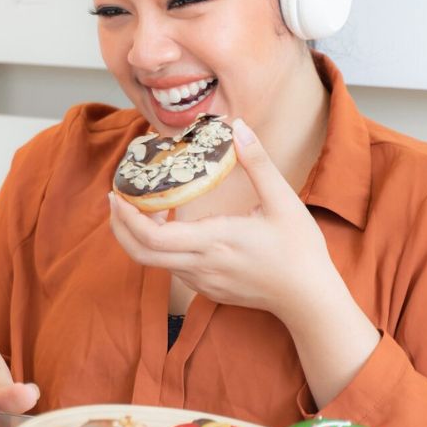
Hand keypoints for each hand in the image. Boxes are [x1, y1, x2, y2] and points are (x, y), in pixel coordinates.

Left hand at [108, 119, 338, 320]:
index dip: (128, 219)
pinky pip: (174, 268)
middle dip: (120, 226)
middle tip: (116, 199)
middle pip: (141, 254)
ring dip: (141, 236)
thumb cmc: (299, 250)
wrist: (309, 299)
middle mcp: (201, 266)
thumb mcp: (283, 201)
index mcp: (214, 242)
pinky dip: (161, 248)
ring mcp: (202, 282)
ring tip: (141, 206)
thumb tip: (238, 126)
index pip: (153, 238)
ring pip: (155, 262)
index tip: (118, 195)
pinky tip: (171, 227)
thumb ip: (258, 163)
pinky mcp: (208, 289)